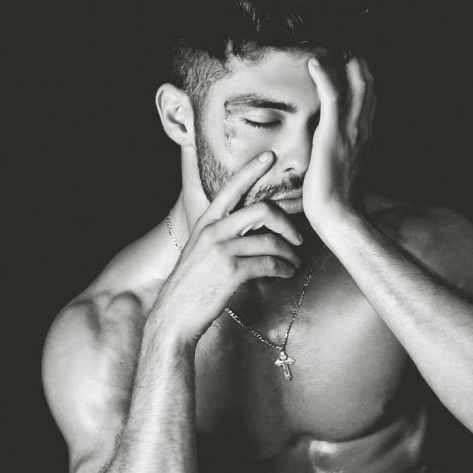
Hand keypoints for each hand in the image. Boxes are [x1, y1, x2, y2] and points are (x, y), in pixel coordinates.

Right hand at [155, 152, 303, 343]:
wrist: (174, 315)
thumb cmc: (191, 286)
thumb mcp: (200, 251)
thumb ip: (222, 235)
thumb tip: (253, 230)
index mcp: (206, 223)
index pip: (231, 188)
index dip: (251, 170)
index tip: (269, 157)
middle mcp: (214, 232)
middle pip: (262, 210)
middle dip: (287, 221)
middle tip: (298, 236)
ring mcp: (222, 251)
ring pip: (270, 240)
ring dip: (290, 252)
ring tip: (295, 261)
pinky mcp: (232, 272)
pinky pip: (269, 263)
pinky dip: (284, 268)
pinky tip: (287, 273)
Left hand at [303, 55, 374, 226]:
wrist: (336, 213)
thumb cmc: (334, 196)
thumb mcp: (342, 167)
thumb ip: (342, 150)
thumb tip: (331, 143)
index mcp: (365, 136)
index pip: (369, 97)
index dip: (362, 75)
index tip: (351, 57)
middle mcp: (362, 129)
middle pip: (368, 84)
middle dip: (357, 60)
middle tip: (343, 42)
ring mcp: (350, 130)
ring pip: (356, 84)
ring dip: (346, 61)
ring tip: (334, 43)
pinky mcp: (332, 134)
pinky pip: (332, 97)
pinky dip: (325, 76)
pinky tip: (315, 62)